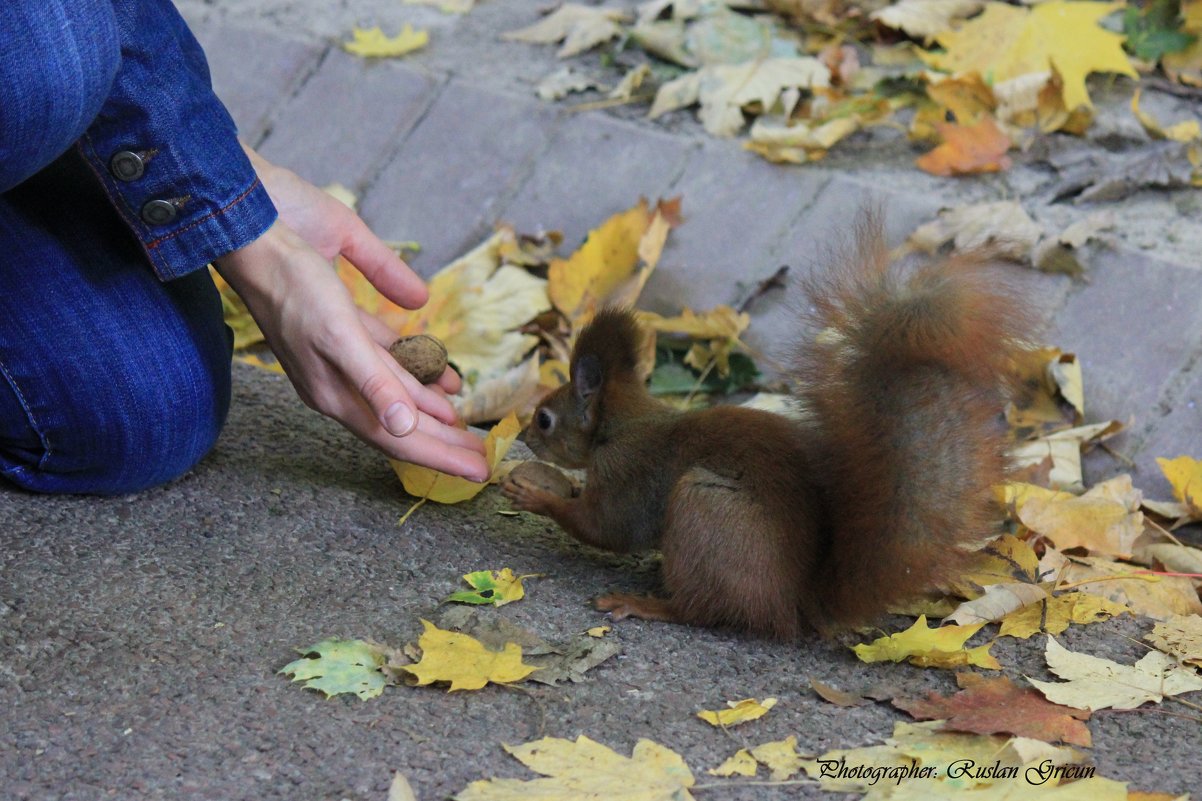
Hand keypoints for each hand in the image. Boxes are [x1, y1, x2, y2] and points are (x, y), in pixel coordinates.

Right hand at [217, 158, 486, 479]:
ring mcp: (341, 353)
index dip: (439, 454)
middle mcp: (337, 379)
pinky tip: (441, 372)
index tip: (477, 471)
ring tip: (465, 423)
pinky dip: (417, 368)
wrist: (250, 232)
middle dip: (443, 440)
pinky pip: (390, 357)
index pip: (397, 436)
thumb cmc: (291, 284)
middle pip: (400, 421)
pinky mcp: (345, 324)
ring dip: (432, 408)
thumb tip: (403, 427)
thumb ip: (373, 382)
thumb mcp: (338, 334)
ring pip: (397, 390)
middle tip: (482, 459)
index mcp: (334, 390)